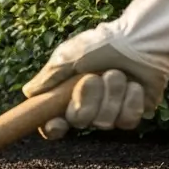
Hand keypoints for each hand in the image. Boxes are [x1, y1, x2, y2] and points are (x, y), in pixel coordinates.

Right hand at [22, 0, 168, 138]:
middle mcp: (87, 105)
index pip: (53, 124)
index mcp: (66, 94)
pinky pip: (126, 121)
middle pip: (78, 121)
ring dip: (111, 94)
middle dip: (86, 99)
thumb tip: (28, 93)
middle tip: (93, 78)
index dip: (53, 128)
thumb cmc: (101, 45)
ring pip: (103, 122)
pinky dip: (130, 100)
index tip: (56, 123)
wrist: (140, 40)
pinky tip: (134, 85)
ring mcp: (110, 110)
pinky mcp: (133, 112)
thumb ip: (47, 78)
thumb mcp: (66, 57)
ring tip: (117, 74)